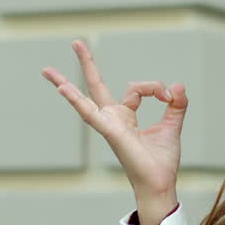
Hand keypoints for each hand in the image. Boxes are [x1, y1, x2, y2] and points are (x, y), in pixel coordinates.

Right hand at [40, 40, 186, 224]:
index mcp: (125, 115)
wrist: (160, 182)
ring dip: (66, 83)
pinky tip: (62, 89)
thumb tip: (178, 85)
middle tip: (76, 41)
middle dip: (86, 63)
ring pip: (84, 99)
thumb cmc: (161, 160)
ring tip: (46, 70)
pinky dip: (76, 101)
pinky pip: (90, 113)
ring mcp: (108, 124)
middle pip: (95, 85)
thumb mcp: (172, 124)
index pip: (136, 88)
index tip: (169, 96)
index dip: (155, 87)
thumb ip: (176, 104)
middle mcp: (112, 118)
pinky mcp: (110, 132)